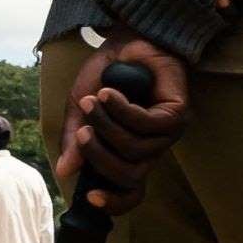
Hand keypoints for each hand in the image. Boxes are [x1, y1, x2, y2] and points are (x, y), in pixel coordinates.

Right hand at [56, 35, 193, 214]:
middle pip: (130, 176)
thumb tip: (65, 171)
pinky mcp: (178, 113)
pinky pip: (145, 124)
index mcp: (131, 152)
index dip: (115, 202)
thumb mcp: (82, 107)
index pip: (131, 192)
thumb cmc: (108, 75)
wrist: (129, 41)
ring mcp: (168, 132)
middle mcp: (153, 147)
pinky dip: (122, 110)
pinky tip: (109, 93)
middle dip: (99, 156)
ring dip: (106, 125)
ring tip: (94, 101)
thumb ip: (75, 139)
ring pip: (135, 150)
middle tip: (81, 132)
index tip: (89, 197)